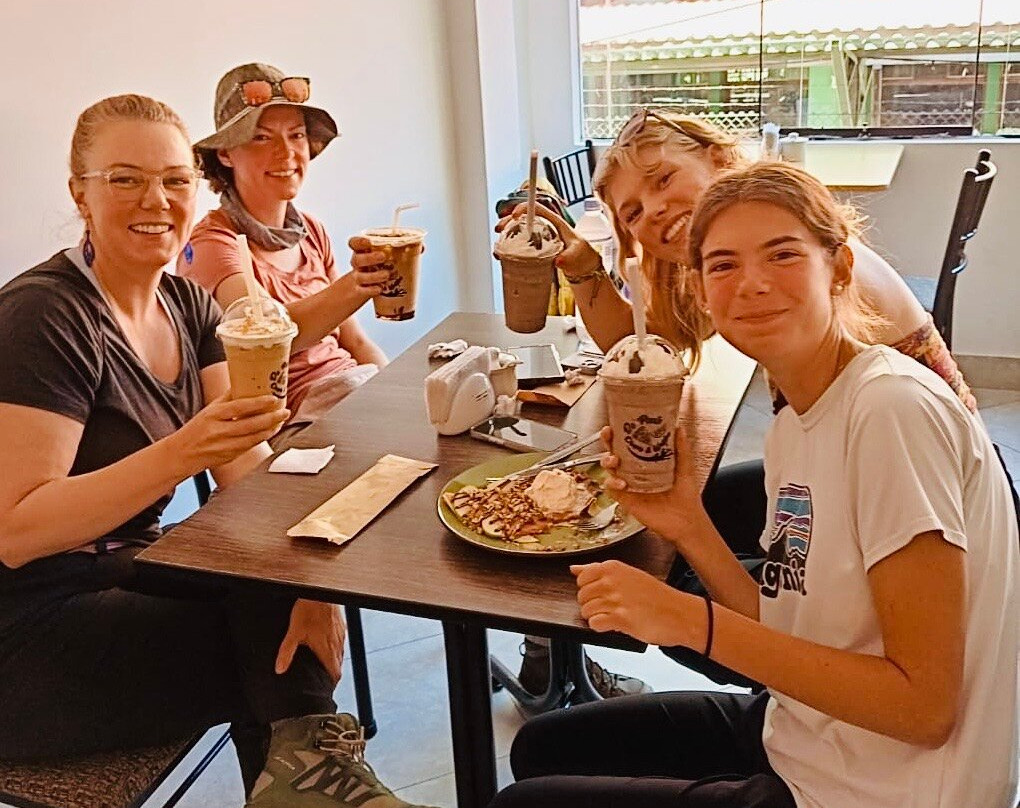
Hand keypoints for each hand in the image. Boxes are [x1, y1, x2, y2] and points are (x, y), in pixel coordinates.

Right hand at [170, 394, 288, 476]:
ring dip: (271, 429)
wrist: (181, 455)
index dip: (258, 403)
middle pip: (251, 424)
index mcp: (213, 415)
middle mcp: (219, 431)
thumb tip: (245, 382)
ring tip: (281, 420)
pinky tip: (270, 431)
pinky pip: (250, 446)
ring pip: (254, 438)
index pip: (239, 407)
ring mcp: (225, 446)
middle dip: (271, 418)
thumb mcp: (209, 411)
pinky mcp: (230, 457)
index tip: (274, 399)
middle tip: (285, 411)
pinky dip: (263, 438)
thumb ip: (227, 398)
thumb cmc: (196, 429)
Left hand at [275, 599, 346, 683]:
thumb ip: (286, 652)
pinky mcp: (341, 624)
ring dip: (334, 659)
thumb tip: (279, 669)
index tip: (327, 687)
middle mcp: (337, 643)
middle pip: (339, 665)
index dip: (332, 683)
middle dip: (332, 672)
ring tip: (324, 662)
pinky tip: (327, 642)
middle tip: (323, 677)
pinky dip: (335, 646)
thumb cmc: (309, 609)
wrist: (321, 591)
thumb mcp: (293, 632)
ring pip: (341, 653)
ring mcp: (340, 633)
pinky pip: (341, 640)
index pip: (335, 673)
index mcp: (327, 649)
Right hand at [347, 235, 422, 297]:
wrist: (359, 290)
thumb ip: (401, 251)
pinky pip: (363, 291)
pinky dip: (371, 290)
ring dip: (374, 275)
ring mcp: (357, 278)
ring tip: (387, 275)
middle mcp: (357, 264)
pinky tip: (380, 289)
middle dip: (369, 258)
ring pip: (360, 276)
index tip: (369, 242)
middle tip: (383, 257)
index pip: (354, 243)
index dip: (359, 241)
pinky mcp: (359, 292)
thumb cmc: (376, 270)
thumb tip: (421, 247)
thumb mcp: (385, 259)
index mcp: (362, 252)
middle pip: (356, 259)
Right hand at [495, 201, 602, 279]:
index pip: (538, 208)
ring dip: (506, 232)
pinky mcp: (534, 249)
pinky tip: (502, 252)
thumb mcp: (578, 253)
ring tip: (498, 240)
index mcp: (554, 222)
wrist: (582, 265)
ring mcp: (538, 238)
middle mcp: (544, 227)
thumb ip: (569, 256)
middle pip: (523, 218)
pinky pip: (519, 243)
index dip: (525, 208)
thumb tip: (559, 260)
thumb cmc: (581, 254)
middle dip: (509, 220)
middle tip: (500, 228)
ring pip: (518, 230)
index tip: (515, 215)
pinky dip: (508, 246)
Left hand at [570, 559, 696, 646]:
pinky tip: (614, 625)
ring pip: (586, 611)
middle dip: (592, 604)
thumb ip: (598, 571)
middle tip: (610, 607)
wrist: (680, 614)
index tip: (601, 593)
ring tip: (614, 616)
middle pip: (581, 595)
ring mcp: (615, 600)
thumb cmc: (657, 596)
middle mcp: (612, 581)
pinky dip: (601, 627)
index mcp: (613, 567)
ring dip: (597, 617)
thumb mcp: (628, 575)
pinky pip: (594, 624)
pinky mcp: (620, 619)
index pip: (582, 577)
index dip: (589, 589)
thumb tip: (575, 568)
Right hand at [599, 425, 705, 548]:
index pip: (631, 444)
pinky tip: (621, 482)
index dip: (622, 433)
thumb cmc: (686, 497)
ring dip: (607, 461)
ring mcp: (629, 485)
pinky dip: (612, 483)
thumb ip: (682, 449)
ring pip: (609, 469)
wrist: (685, 522)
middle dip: (608, 442)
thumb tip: (679, 429)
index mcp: (648, 462)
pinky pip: (611, 489)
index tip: (618, 423)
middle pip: (615, 452)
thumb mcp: (685, 469)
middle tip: (608, 435)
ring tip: (614, 460)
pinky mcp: (626, 499)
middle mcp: (635, 472)